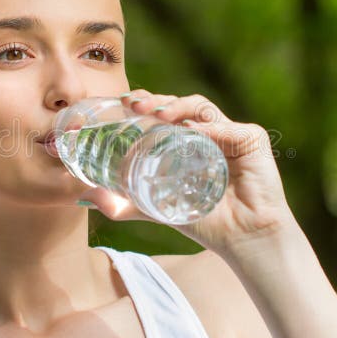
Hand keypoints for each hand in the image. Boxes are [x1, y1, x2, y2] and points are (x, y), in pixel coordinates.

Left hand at [77, 89, 296, 254]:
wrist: (244, 238)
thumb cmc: (205, 220)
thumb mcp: (156, 208)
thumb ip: (124, 204)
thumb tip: (85, 197)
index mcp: (187, 140)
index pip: (163, 111)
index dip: (144, 102)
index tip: (121, 102)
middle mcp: (207, 130)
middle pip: (179, 104)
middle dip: (155, 99)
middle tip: (133, 103)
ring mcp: (230, 132)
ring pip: (200, 107)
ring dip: (177, 106)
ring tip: (158, 114)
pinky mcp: (251, 138)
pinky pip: (228, 127)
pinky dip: (210, 128)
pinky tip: (193, 131)